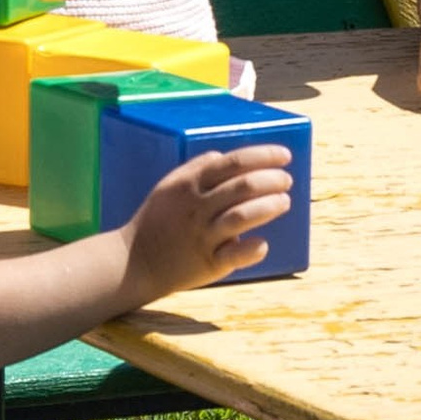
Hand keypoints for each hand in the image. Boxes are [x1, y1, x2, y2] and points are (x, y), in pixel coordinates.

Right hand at [120, 145, 294, 298]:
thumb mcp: (169, 186)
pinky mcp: (207, 264)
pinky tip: (263, 244)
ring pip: (242, 216)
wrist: (134, 260)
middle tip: (286, 180)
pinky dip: (253, 248)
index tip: (284, 156)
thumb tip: (223, 156)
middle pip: (243, 187)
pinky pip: (235, 255)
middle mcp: (196, 208)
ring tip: (283, 202)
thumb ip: (196, 169)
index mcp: (189, 184)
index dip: (263, 156)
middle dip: (272, 180)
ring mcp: (202, 236)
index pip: (233, 163)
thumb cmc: (157, 220)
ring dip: (269, 206)